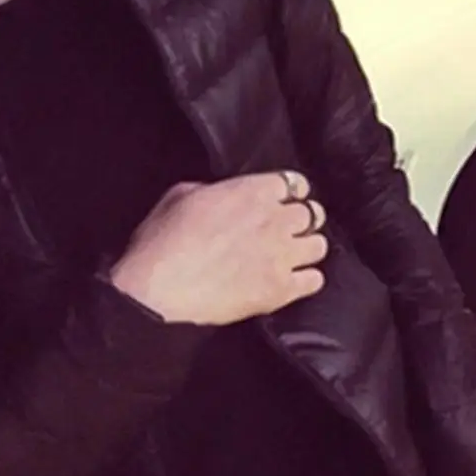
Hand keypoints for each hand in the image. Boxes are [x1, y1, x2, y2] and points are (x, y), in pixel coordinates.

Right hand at [110, 171, 327, 325]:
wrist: (156, 292)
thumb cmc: (161, 243)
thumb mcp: (179, 196)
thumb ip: (212, 189)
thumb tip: (221, 194)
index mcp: (252, 192)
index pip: (294, 182)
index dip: (289, 192)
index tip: (282, 200)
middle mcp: (274, 221)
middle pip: (312, 213)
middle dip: (301, 219)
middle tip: (287, 229)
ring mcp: (281, 257)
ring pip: (319, 246)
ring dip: (306, 248)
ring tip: (291, 256)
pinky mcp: (280, 291)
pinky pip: (314, 281)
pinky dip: (306, 280)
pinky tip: (292, 281)